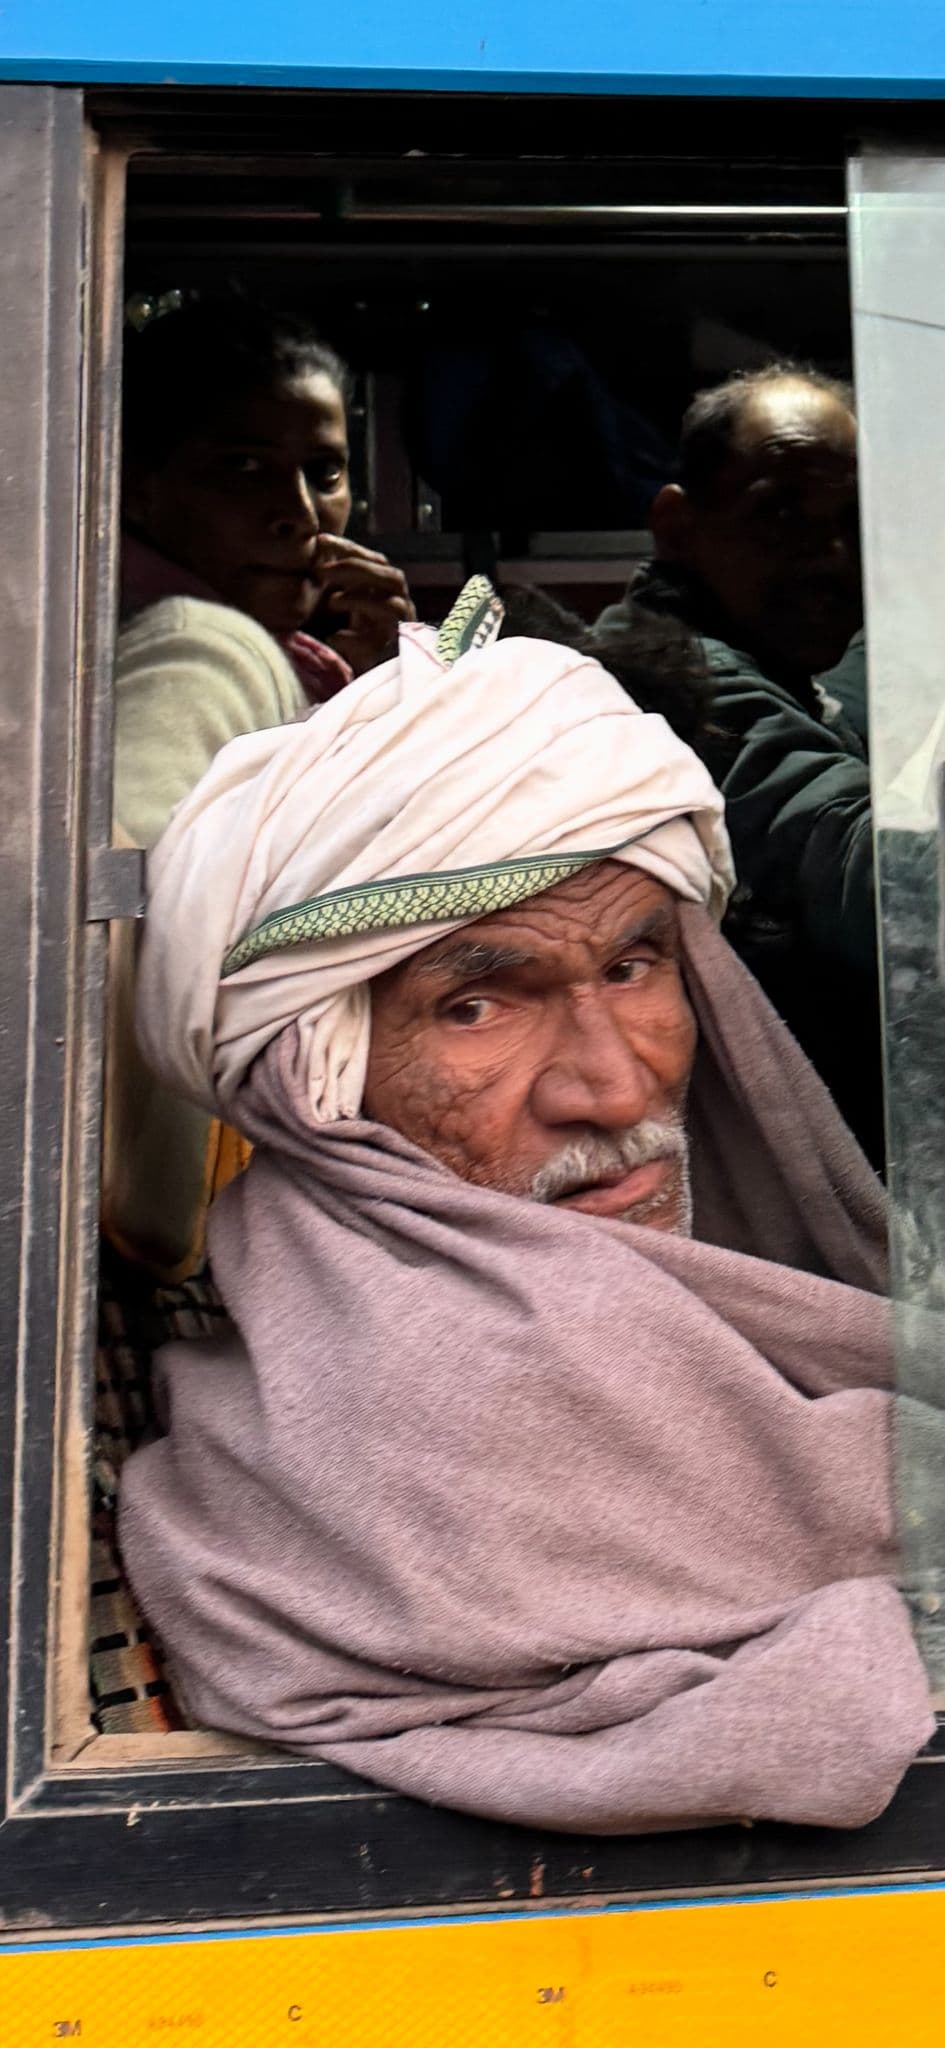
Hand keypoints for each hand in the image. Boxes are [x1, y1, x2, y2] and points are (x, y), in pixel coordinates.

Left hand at [311, 534, 414, 675]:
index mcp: (391, 591)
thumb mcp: (355, 603)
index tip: (320, 542)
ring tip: (332, 601)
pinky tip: (335, 638)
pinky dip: (355, 639)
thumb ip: (346, 581)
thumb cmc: (365, 636)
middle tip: (323, 571)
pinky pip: (379, 644)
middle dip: (357, 570)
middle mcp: (403, 606)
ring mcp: (403, 631)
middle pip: (391, 578)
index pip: (376, 561)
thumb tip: (321, 550)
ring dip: (359, 600)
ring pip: (392, 606)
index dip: (350, 549)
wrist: (378, 678)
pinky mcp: (396, 656)